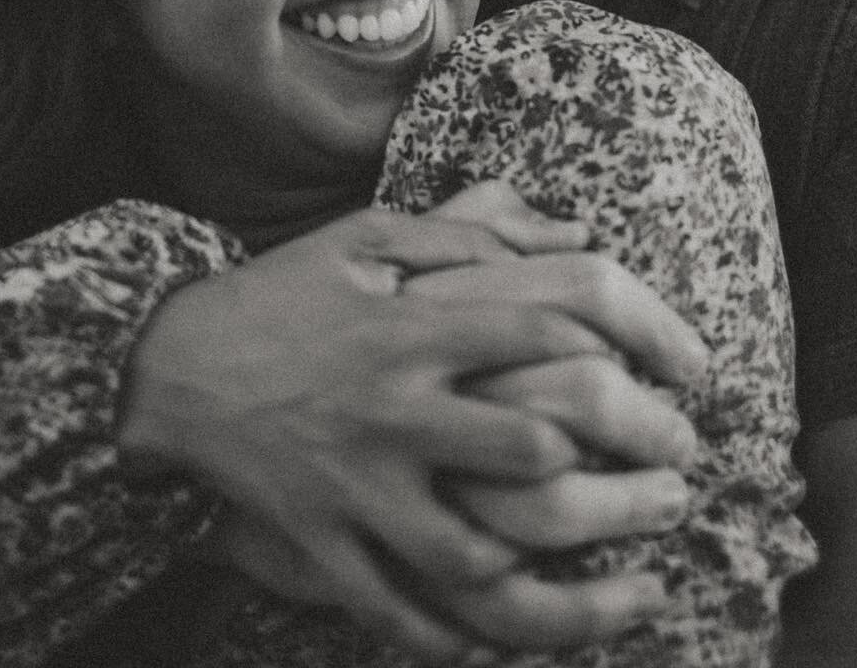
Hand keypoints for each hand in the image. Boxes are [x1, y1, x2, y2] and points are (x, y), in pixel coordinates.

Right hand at [119, 196, 662, 661]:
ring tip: (637, 583)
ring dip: (564, 577)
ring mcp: (358, 489)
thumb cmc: (281, 293)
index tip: (690, 372)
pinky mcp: (324, 545)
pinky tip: (521, 642)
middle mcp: (395, 412)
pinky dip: (464, 639)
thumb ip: (474, 233)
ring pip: (476, 557)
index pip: (549, 330)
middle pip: (529, 453)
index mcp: (413, 327)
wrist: (166, 369)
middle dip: (621, 473)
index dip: (639, 344)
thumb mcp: (369, 236)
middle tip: (675, 478)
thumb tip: (576, 231)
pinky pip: (401, 614)